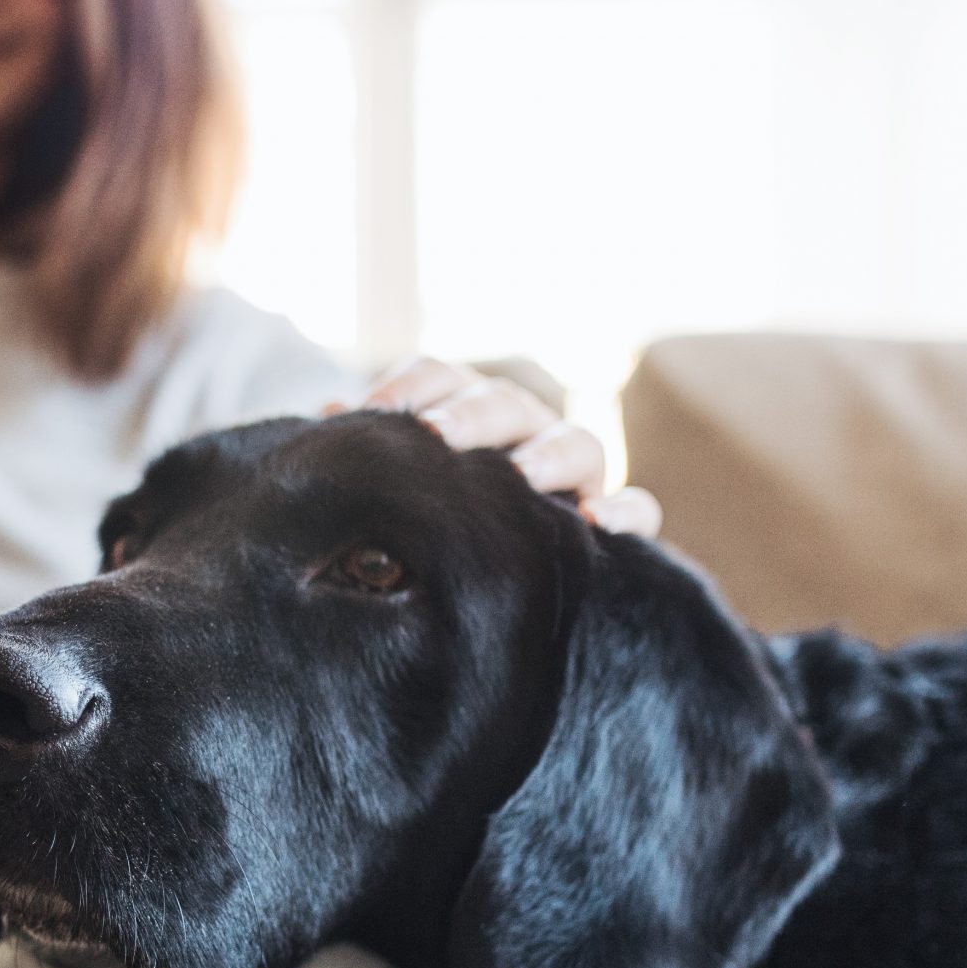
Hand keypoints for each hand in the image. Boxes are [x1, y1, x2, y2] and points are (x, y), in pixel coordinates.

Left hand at [357, 357, 662, 537]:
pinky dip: (626, 511)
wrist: (489, 590)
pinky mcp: (610, 517)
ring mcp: (573, 470)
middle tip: (436, 439)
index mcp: (464, 410)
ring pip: (578, 443)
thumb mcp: (397, 488)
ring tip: (523, 476)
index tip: (371, 412)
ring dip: (550, 455)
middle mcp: (523, 429)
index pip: (440, 377)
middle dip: (471, 416)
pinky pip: (638, 508)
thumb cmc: (428, 524)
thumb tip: (328, 419)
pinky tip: (598, 523)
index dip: (409, 387)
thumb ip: (372, 454)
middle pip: (505, 403)